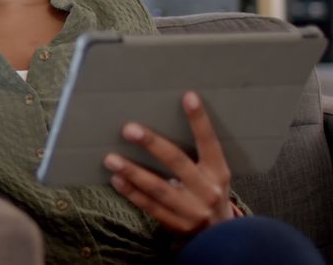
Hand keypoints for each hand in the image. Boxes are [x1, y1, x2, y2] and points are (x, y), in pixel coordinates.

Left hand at [103, 91, 235, 235]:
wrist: (221, 236)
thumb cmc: (210, 193)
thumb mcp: (213, 174)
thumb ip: (195, 155)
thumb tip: (160, 124)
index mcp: (218, 172)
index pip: (209, 142)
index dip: (199, 121)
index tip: (188, 96)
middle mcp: (207, 190)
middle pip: (177, 162)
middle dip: (152, 144)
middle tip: (129, 129)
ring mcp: (191, 209)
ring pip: (158, 188)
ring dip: (133, 172)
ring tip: (111, 158)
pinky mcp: (176, 224)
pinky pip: (150, 206)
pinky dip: (132, 193)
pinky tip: (116, 180)